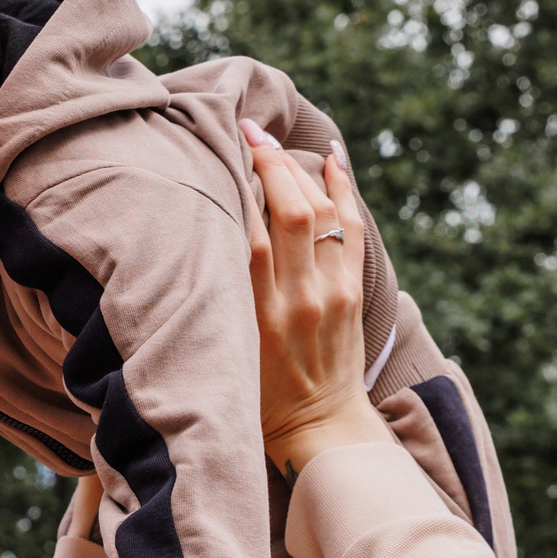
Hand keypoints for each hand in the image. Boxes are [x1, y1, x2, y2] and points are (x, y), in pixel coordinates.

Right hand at [242, 120, 391, 469]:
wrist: (318, 428)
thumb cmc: (257, 392)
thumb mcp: (225, 347)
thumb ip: (219, 296)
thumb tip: (203, 234)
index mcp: (257, 313)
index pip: (249, 231)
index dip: (238, 183)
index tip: (221, 149)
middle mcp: (297, 298)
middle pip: (288, 210)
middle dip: (269, 162)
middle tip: (247, 129)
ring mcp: (331, 293)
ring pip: (320, 212)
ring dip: (299, 168)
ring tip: (275, 140)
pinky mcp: (352, 292)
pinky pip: (351, 228)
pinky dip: (342, 189)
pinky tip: (332, 159)